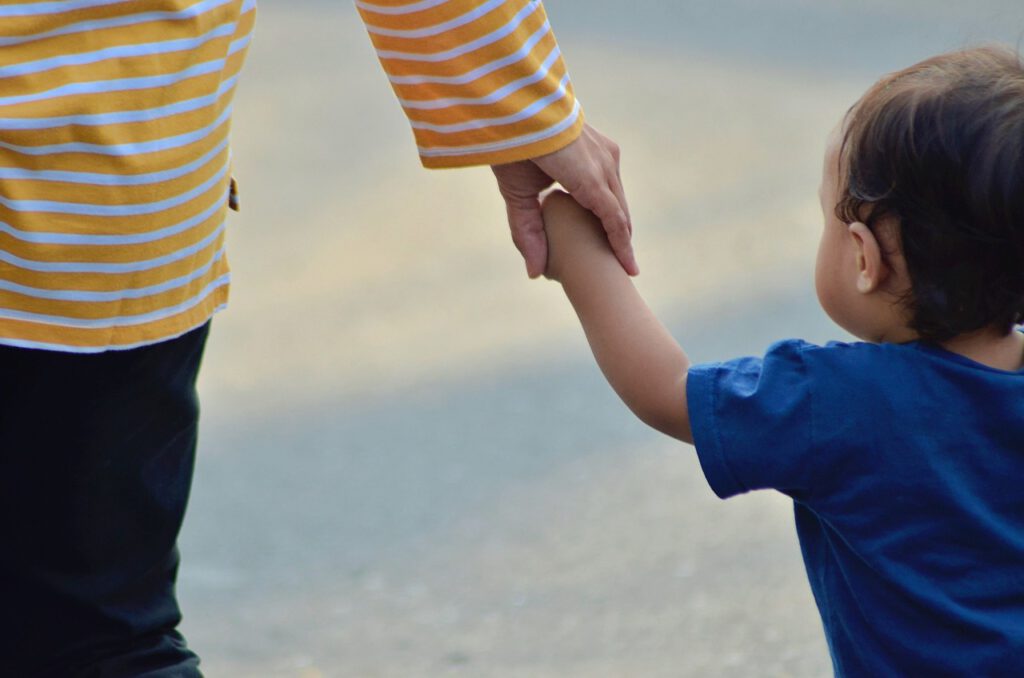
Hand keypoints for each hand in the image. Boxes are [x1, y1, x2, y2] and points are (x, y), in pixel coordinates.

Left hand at [492, 123, 636, 278]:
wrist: (519, 102)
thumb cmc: (515, 147)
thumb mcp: (516, 194)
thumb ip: (527, 231)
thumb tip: (535, 273)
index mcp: (588, 177)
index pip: (614, 220)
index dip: (622, 248)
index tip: (630, 271)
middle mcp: (605, 163)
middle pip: (620, 211)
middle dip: (622, 239)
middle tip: (624, 267)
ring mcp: (607, 151)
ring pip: (618, 195)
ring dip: (617, 220)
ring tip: (616, 245)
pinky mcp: (604, 144)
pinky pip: (612, 180)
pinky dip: (610, 201)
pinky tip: (606, 216)